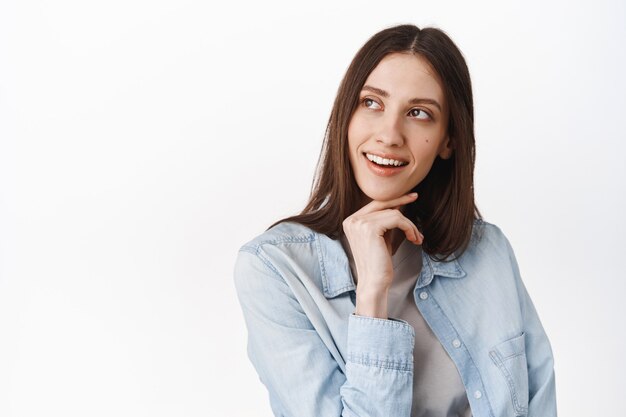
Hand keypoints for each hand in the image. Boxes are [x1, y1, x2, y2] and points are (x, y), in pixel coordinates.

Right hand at [342, 193, 423, 317]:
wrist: (374, 283)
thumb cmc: (379, 263)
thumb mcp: (381, 237)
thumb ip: (385, 220)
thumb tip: (398, 203)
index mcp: (351, 221)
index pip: (374, 203)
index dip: (393, 199)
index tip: (409, 197)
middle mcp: (352, 220)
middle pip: (382, 203)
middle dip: (401, 200)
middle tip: (415, 197)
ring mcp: (359, 223)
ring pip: (393, 212)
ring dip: (409, 225)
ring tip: (416, 237)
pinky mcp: (369, 228)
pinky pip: (397, 219)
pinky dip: (409, 228)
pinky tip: (413, 239)